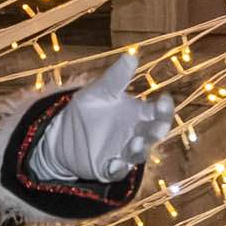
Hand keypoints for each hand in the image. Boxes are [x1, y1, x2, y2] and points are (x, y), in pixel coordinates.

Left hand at [27, 52, 176, 194]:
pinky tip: (114, 163)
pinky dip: (118, 168)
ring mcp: (124, 152)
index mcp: (138, 114)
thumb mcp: (99, 91)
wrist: (61, 134)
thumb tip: (131, 55)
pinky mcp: (108, 167)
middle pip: (154, 134)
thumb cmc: (88, 110)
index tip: (164, 99)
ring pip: (139, 153)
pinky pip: (117, 170)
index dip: (164, 108)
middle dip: (158, 130)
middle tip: (158, 125)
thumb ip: (115, 78)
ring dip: (139, 149)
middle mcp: (136, 133)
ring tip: (135, 141)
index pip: (157, 112)